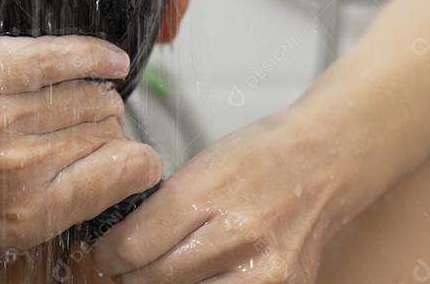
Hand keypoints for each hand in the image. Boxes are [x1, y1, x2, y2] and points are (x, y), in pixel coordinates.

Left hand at [0, 35, 162, 254]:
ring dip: (93, 90)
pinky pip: (58, 55)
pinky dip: (91, 53)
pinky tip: (107, 57)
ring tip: (77, 93)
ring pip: (88, 92)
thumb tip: (108, 177)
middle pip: (109, 127)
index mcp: (23, 216)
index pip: (127, 172)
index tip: (122, 154)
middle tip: (83, 123)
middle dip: (105, 125)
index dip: (131, 161)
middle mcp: (15, 168)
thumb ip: (44, 206)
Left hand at [93, 116, 346, 282]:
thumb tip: (120, 243)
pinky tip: (198, 278)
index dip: (110, 253)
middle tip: (128, 265)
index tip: (106, 252)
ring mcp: (264, 270)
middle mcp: (236, 235)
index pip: (133, 246)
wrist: (324, 162)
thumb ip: (161, 208)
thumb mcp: (200, 166)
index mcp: (206, 194)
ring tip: (160, 272)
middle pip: (155, 277)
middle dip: (132, 273)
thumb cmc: (258, 158)